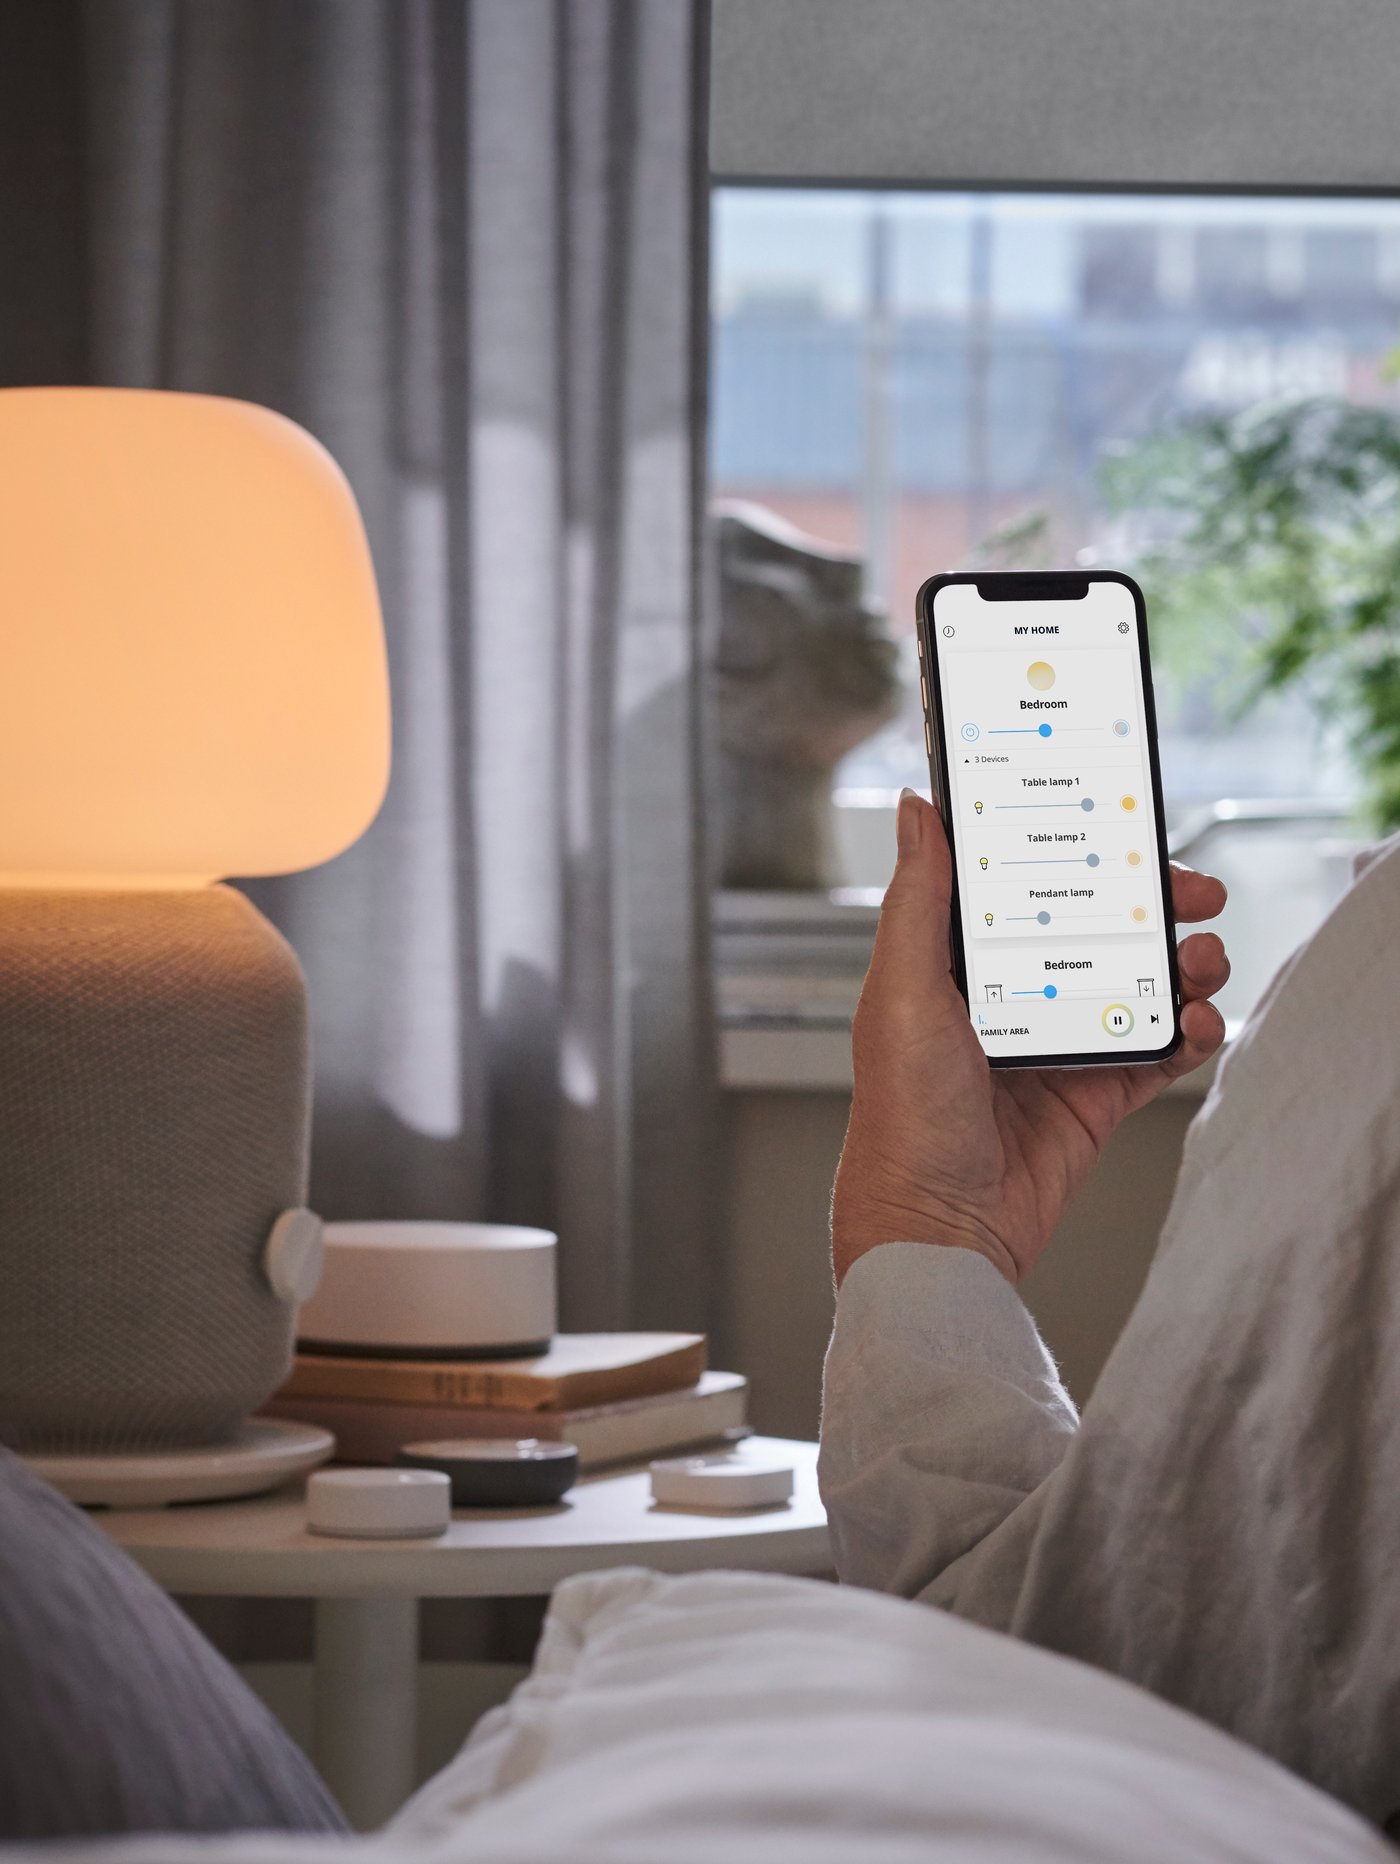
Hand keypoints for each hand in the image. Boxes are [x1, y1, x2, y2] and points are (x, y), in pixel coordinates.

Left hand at [832, 790, 1228, 1287]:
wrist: (939, 1227)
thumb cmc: (902, 1114)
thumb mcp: (902, 992)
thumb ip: (918, 900)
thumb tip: (918, 810)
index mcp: (960, 964)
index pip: (1028, 886)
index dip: (1076, 852)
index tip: (1122, 823)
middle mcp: (1013, 996)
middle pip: (1100, 926)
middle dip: (1155, 902)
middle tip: (1198, 892)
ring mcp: (1059, 1045)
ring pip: (1140, 981)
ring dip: (1184, 962)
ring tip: (1202, 961)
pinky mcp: (1095, 1096)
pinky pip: (1158, 1051)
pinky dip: (1190, 1031)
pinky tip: (1197, 1021)